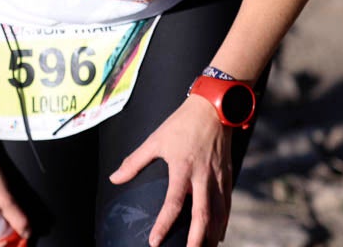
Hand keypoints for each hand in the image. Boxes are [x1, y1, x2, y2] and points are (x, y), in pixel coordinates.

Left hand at [110, 95, 231, 246]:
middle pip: (202, 215)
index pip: (173, 203)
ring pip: (218, 213)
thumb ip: (135, 161)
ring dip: (210, 234)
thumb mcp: (156, 139)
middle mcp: (203, 176)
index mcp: (182, 167)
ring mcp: (218, 177)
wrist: (213, 108)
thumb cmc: (182, 123)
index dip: (164, 224)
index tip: (155, 242)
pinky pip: (227, 204)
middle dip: (196, 239)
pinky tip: (218, 233)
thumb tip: (115, 179)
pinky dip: (223, 221)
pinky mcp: (228, 175)